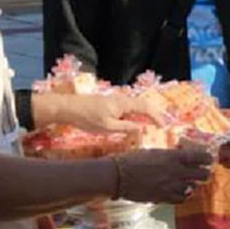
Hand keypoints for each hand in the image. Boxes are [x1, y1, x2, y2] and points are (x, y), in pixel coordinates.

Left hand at [39, 93, 164, 133]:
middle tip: (160, 125)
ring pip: (136, 105)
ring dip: (145, 114)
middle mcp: (122, 99)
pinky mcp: (109, 102)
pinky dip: (136, 113)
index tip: (162, 127)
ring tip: (150, 124)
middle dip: (154, 114)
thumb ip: (126, 128)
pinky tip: (133, 121)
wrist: (67, 108)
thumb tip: (142, 129)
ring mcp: (115, 99)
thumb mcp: (108, 127)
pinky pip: (128, 107)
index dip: (156, 117)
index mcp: (124, 104)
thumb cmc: (87, 118)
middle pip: (143, 104)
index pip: (146, 108)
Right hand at [115, 149, 214, 204]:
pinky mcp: (164, 197)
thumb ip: (170, 155)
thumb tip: (181, 156)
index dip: (207, 158)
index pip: (201, 157)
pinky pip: (182, 199)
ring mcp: (171, 186)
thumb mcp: (154, 152)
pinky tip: (181, 192)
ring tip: (189, 182)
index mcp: (174, 157)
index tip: (208, 159)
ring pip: (194, 187)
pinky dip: (184, 195)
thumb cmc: (132, 159)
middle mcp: (176, 172)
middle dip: (204, 173)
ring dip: (193, 184)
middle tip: (201, 172)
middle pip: (203, 175)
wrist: (117, 175)